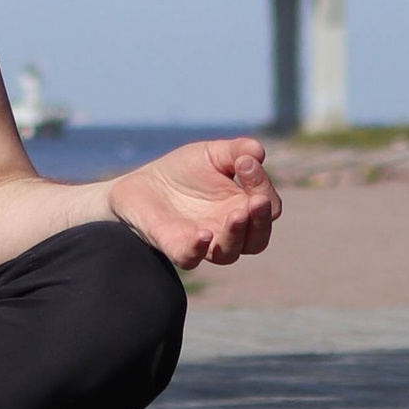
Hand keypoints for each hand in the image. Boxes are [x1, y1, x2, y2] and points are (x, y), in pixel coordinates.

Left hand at [106, 137, 279, 272]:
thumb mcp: (212, 153)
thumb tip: (258, 152)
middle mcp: (227, 231)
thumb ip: (236, 150)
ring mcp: (202, 242)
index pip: (267, 207)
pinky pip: (189, 257)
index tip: (245, 163)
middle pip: (257, 240)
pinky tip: (203, 234)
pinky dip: (197, 249)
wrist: (142, 183)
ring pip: (228, 254)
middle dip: (259, 221)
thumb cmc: (184, 171)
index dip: (262, 186)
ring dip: (235, 235)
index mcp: (242, 208)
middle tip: (255, 201)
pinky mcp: (174, 246)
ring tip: (236, 214)